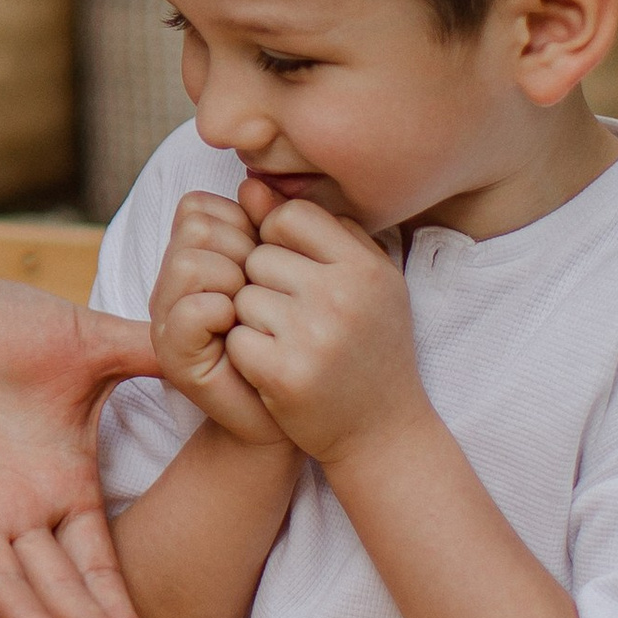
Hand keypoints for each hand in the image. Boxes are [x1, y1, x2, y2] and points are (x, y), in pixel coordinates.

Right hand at [151, 192, 286, 446]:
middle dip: (241, 252)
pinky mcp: (173, 355)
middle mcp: (172, 284)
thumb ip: (271, 228)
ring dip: (233, 283)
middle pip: (194, 228)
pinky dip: (224, 314)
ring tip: (252, 312)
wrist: (302, 411)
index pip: (197, 206)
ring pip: (190, 262)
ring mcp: (167, 318)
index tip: (268, 261)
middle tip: (263, 292)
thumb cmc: (302, 341)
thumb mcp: (292, 274)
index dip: (241, 224)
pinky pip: (193, 310)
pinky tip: (242, 332)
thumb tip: (255, 183)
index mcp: (195, 257)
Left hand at [223, 200, 425, 465]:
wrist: (382, 431)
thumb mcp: (362, 281)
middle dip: (265, 285)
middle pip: (259, 257)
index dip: (278, 240)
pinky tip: (275, 367)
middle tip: (296, 319)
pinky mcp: (285, 374)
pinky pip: (235, 338)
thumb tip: (248, 187)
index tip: (294, 273)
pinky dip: (245, 354)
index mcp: (365, 267)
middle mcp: (343, 296)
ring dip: (253, 321)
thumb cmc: (368, 346)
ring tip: (288, 343)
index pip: (290, 216)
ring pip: (242, 297)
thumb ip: (312, 229)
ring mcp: (314, 336)